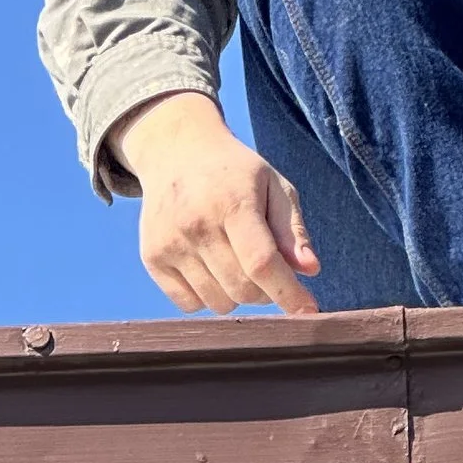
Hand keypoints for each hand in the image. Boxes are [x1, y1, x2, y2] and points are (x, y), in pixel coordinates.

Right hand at [108, 91, 321, 316]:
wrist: (177, 153)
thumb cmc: (236, 174)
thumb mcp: (274, 186)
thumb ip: (294, 229)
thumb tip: (311, 269)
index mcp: (232, 204)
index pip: (261, 263)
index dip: (288, 292)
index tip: (307, 309)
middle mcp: (196, 225)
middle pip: (242, 289)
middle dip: (266, 292)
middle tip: (269, 272)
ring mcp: (170, 243)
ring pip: (217, 303)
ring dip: (237, 296)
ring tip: (237, 263)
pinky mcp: (152, 258)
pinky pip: (189, 305)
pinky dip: (208, 297)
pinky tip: (211, 268)